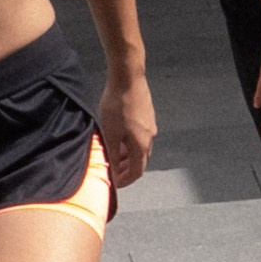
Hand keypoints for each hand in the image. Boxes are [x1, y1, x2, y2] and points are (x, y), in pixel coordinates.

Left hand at [97, 70, 155, 187]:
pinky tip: (118, 137)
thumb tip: (111, 171)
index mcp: (142, 145)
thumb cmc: (117, 105)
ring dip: (127, 155)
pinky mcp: (148, 115)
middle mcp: (150, 137)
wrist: (129, 77)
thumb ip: (111, 154)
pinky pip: (140, 136)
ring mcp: (151, 125)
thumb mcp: (109, 133)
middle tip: (111, 170)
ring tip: (112, 154)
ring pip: (140, 148)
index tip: (114, 183)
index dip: (125, 180)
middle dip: (125, 169)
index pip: (137, 171)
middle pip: (140, 161)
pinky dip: (129, 143)